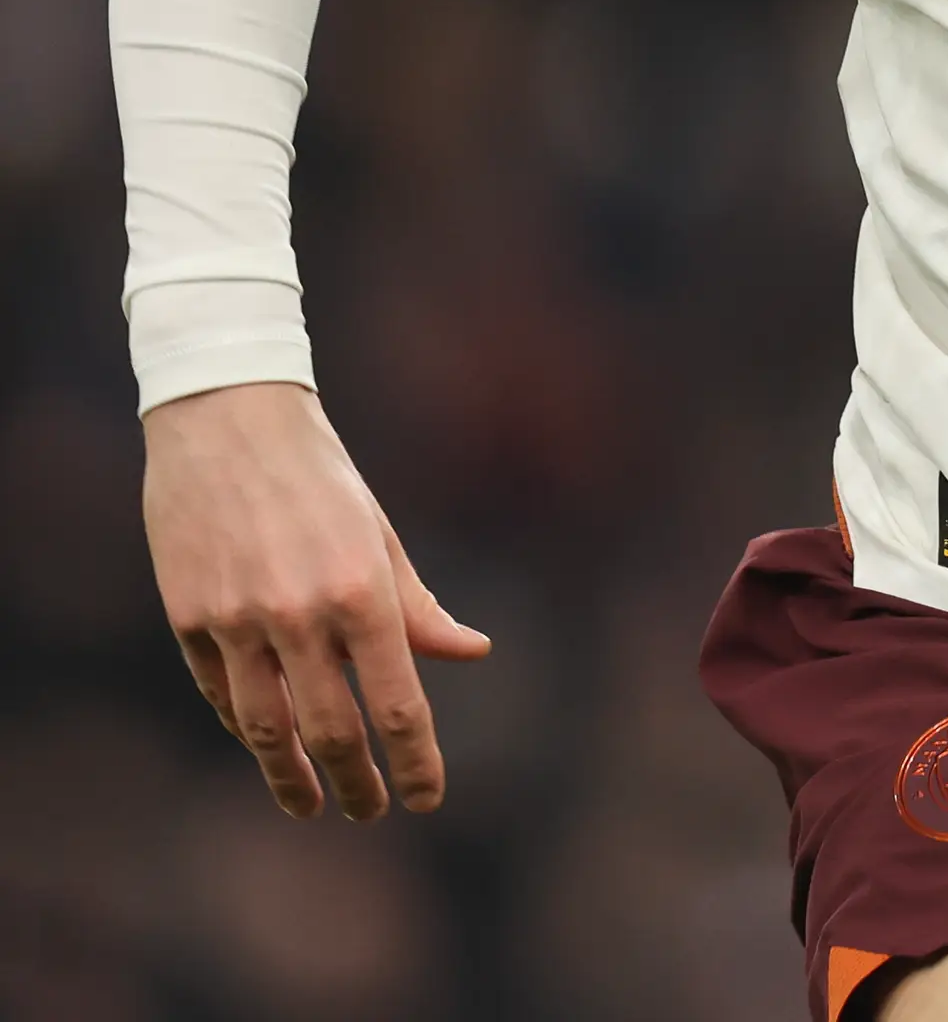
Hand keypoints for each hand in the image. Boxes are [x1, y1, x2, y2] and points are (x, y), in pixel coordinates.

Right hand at [142, 381, 490, 820]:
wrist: (229, 421)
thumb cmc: (322, 478)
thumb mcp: (381, 537)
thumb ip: (418, 606)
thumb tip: (472, 652)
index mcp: (362, 592)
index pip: (397, 703)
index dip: (415, 760)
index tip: (426, 798)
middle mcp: (299, 615)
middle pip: (331, 732)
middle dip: (356, 784)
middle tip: (370, 813)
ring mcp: (235, 621)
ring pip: (265, 730)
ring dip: (291, 779)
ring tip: (312, 806)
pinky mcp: (189, 619)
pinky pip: (221, 696)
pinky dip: (247, 730)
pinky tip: (268, 748)